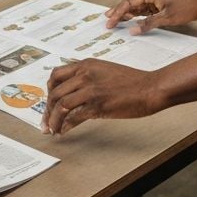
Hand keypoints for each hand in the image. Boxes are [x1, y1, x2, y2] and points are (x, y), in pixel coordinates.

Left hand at [42, 58, 162, 135]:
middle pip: (54, 92)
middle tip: (46, 122)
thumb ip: (89, 77)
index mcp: (86, 64)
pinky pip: (73, 117)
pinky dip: (65, 127)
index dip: (49, 91)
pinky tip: (64, 132)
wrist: (150, 88)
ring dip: (53, 121)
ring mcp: (90, 90)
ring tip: (53, 130)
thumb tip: (74, 94)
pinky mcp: (97, 105)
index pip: (56, 75)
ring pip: (60, 106)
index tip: (49, 103)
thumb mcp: (105, 71)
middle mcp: (84, 74)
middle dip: (47, 109)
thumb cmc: (132, 81)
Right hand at [104, 0, 196, 34]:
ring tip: (116, 20)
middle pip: (131, 1)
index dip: (118, 12)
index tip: (109, 22)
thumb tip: (132, 30)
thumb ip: (148, 23)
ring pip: (138, 5)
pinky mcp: (162, 3)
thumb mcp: (167, 18)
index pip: (129, 2)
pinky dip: (137, 14)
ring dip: (127, 12)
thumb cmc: (188, 7)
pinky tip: (133, 19)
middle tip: (107, 19)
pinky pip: (146, 8)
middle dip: (118, 10)